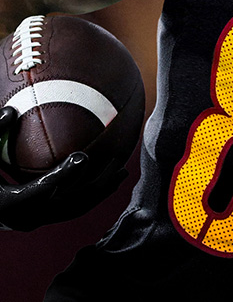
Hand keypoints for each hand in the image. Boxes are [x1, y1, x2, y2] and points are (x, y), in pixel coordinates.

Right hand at [0, 107, 126, 230]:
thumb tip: (9, 110)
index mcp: (8, 204)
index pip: (41, 191)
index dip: (64, 176)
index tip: (84, 157)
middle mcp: (24, 217)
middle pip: (69, 205)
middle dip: (98, 186)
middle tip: (118, 163)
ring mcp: (35, 219)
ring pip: (75, 209)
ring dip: (100, 191)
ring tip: (123, 170)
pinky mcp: (41, 216)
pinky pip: (71, 206)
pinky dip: (91, 193)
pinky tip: (107, 176)